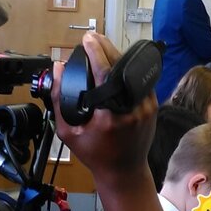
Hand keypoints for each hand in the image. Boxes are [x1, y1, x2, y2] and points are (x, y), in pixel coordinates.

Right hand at [53, 31, 155, 181]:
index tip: (87, 40)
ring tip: (102, 47)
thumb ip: (60, 100)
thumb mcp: (68, 132)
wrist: (124, 171)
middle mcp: (132, 109)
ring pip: (132, 72)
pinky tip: (115, 63)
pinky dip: (127, 70)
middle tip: (93, 38)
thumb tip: (58, 70)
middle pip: (121, 66)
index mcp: (111, 115)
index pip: (105, 74)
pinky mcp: (152, 106)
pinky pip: (139, 81)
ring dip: (118, 56)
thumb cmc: (96, 155)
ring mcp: (146, 106)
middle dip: (107, 47)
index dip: (96, 53)